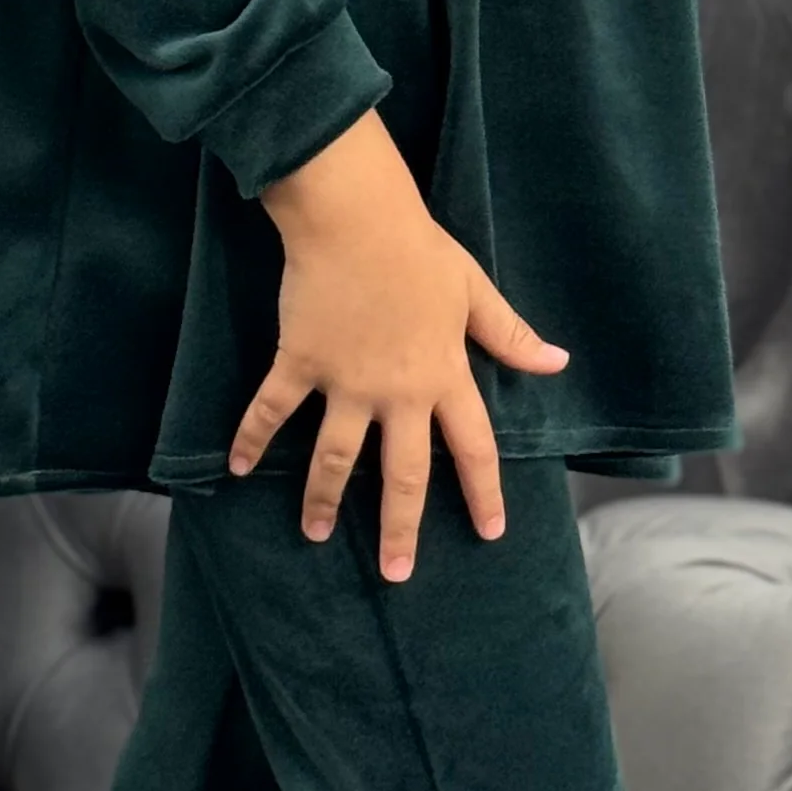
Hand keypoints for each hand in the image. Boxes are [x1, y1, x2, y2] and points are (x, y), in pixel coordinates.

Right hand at [233, 108, 569, 576]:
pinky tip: (235, 468)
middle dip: (401, 528)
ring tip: (315, 535)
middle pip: (403, 474)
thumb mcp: (475, 291)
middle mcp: (396, 392)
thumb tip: (557, 362)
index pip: (473, 448)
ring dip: (323, 500)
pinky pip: (272, 409)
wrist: (355, 217)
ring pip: (335, 457)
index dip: (484, 493)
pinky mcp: (300, 363)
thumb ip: (510, 335)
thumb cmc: (419, 249)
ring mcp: (344, 382)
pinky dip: (250, 438)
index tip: (490, 534)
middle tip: (397, 573)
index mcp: (443, 375)